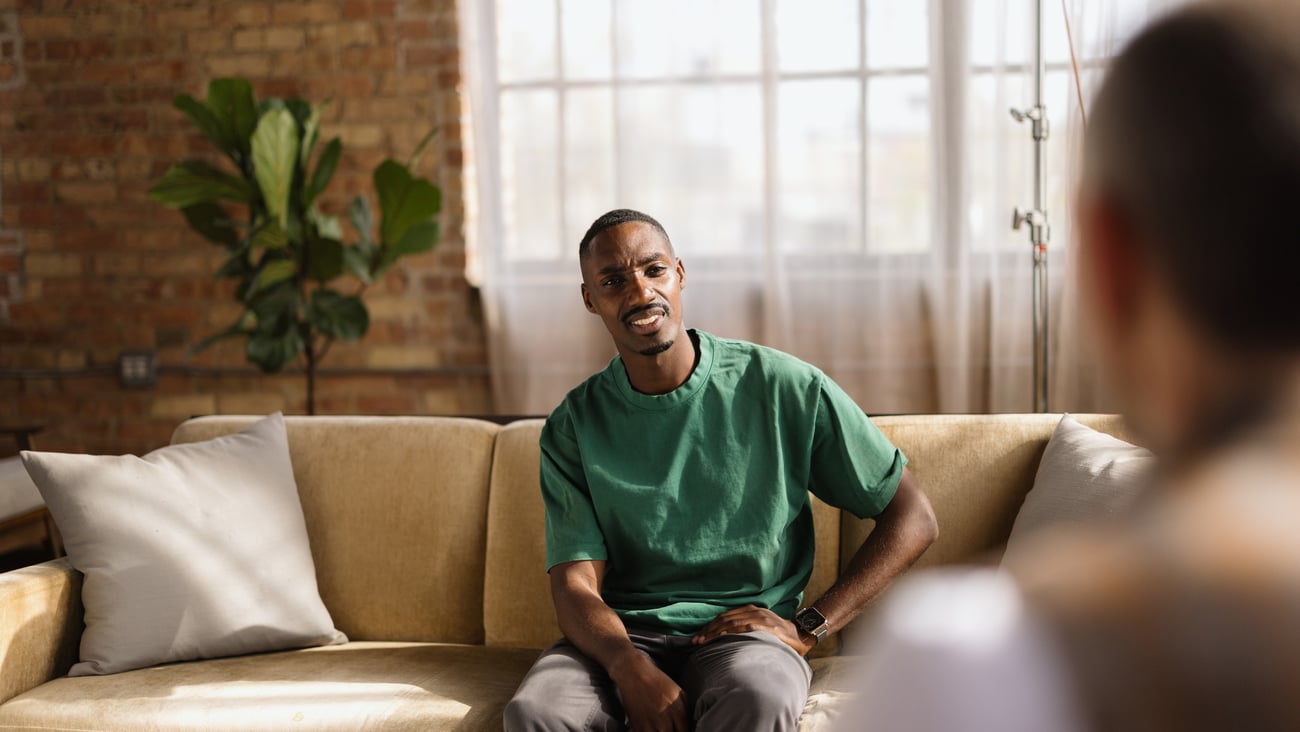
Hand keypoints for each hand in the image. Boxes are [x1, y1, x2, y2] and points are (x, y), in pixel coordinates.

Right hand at [608, 652, 688, 731]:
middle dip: (672, 731)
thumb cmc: (657, 681)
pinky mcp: (637, 727)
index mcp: (678, 712)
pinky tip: (651, 727)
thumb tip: (691, 725)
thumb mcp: (679, 693)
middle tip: (670, 727)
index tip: (681, 729)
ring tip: (661, 727)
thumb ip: (687, 712)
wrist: (634, 674)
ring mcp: (650, 725)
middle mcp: (665, 721)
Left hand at [691, 604, 814, 655]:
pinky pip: (746, 627)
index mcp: (750, 610)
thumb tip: (723, 638)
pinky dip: (733, 631)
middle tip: (696, 642)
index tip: (698, 637)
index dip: (710, 627)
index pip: (725, 617)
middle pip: (725, 619)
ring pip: (732, 623)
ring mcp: (761, 618)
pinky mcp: (768, 626)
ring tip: (704, 641)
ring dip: (716, 632)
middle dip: (708, 630)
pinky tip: (723, 637)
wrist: (801, 635)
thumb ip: (745, 629)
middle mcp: (754, 611)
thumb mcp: (760, 628)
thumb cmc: (778, 635)